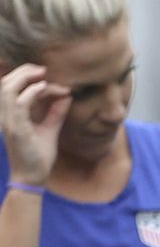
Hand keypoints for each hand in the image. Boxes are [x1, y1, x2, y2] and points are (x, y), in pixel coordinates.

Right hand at [0, 64, 70, 186]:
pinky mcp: (16, 129)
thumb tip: (67, 96)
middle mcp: (5, 115)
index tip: (51, 79)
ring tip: (43, 75)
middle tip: (43, 69)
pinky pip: (19, 104)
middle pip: (5, 83)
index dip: (29, 78)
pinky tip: (44, 89)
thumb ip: (56, 113)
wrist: (32, 177)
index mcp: (11, 114)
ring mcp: (8, 121)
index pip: (12, 87)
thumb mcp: (50, 129)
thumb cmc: (39, 156)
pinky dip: (30, 93)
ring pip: (7, 89)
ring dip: (24, 78)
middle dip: (23, 71)